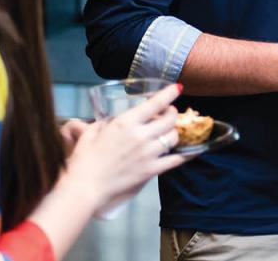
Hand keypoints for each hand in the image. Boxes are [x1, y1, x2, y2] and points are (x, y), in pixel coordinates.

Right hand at [63, 84, 188, 212]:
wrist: (85, 187)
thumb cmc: (84, 159)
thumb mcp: (91, 132)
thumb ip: (106, 123)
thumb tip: (113, 120)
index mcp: (126, 122)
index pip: (156, 103)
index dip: (169, 93)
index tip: (177, 88)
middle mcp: (142, 135)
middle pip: (170, 119)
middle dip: (172, 113)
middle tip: (169, 114)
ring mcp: (149, 153)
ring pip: (174, 137)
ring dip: (174, 132)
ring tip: (169, 132)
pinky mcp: (151, 170)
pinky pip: (176, 160)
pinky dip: (186, 154)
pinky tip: (193, 151)